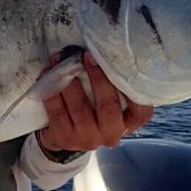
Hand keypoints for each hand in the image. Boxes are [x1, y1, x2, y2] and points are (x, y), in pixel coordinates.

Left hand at [38, 51, 153, 151]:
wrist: (65, 133)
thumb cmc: (93, 106)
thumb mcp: (110, 98)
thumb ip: (114, 82)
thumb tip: (104, 51)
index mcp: (129, 122)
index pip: (141, 110)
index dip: (131, 89)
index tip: (116, 64)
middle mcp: (112, 133)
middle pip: (108, 106)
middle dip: (97, 78)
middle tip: (87, 56)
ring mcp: (88, 139)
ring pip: (80, 109)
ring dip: (70, 82)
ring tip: (62, 62)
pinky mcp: (66, 138)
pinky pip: (58, 113)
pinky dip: (53, 92)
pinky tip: (48, 77)